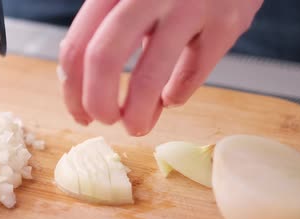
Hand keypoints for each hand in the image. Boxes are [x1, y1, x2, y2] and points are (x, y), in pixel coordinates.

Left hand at [58, 0, 262, 135]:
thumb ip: (110, 29)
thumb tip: (89, 89)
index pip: (76, 46)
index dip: (72, 90)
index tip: (80, 113)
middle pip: (104, 60)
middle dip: (98, 104)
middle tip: (104, 121)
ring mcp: (189, 5)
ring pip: (149, 76)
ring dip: (137, 114)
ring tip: (137, 125)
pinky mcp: (226, 22)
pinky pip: (193, 73)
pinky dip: (178, 94)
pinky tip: (172, 98)